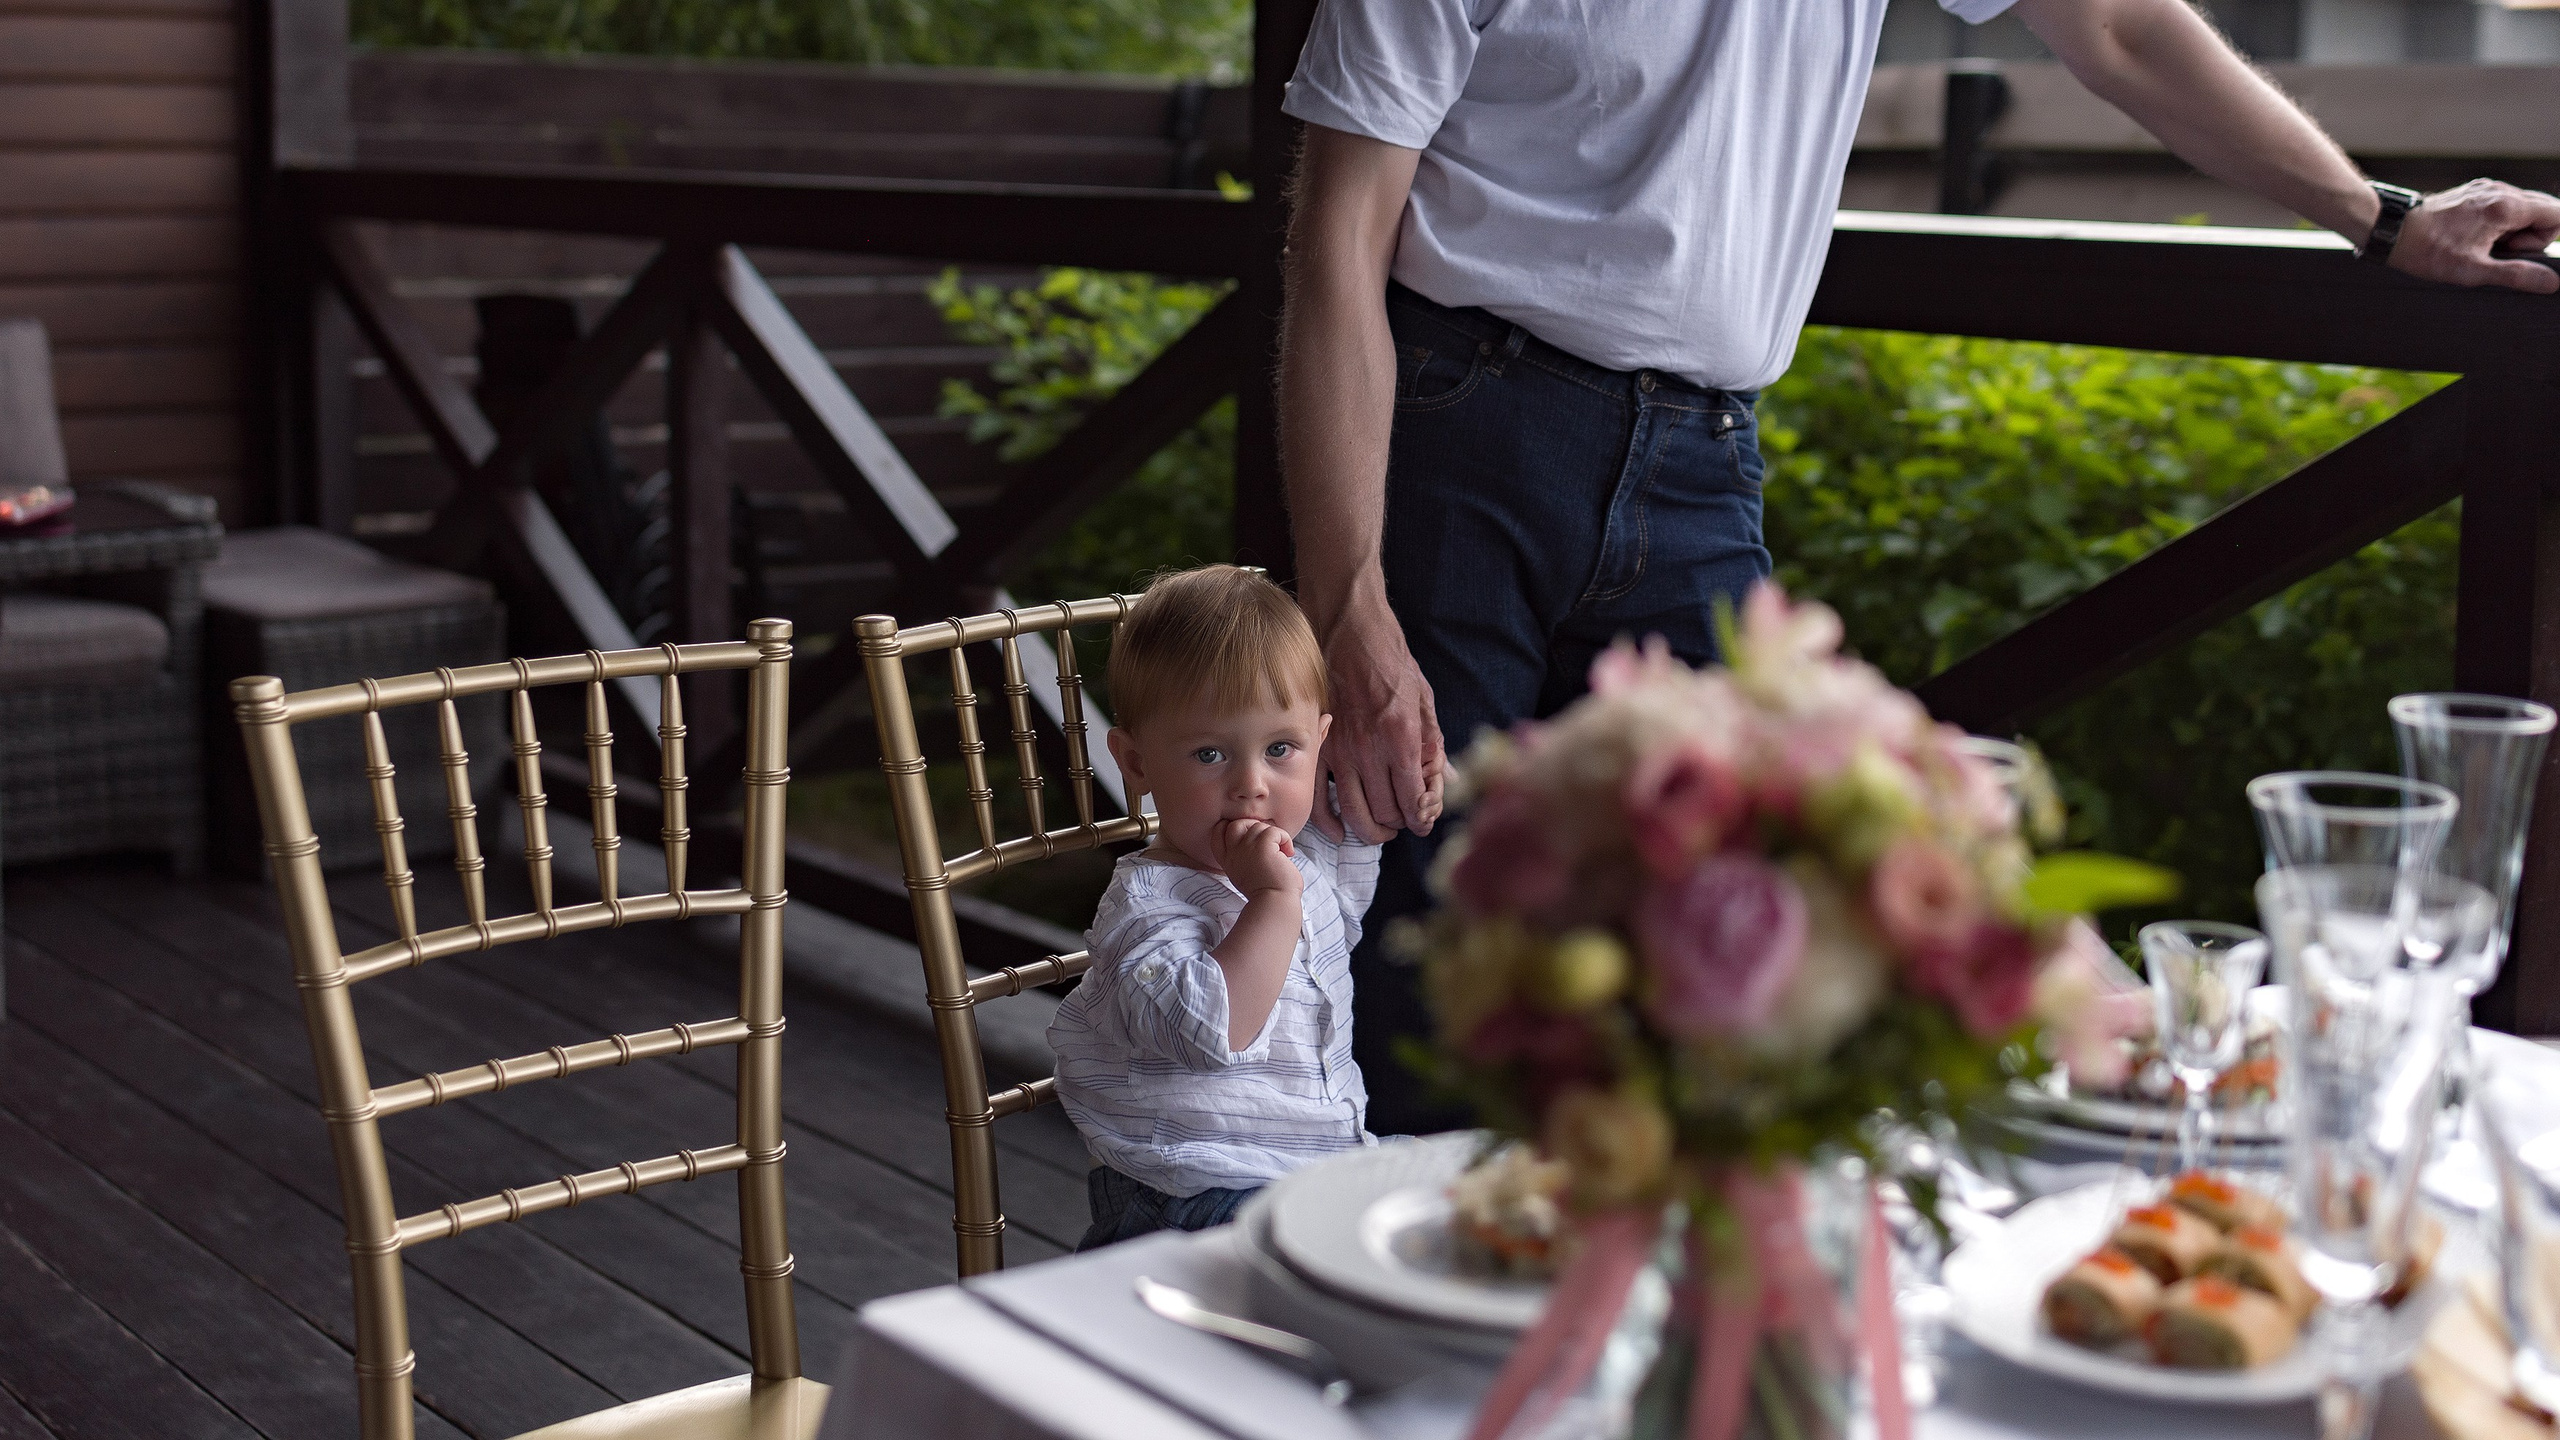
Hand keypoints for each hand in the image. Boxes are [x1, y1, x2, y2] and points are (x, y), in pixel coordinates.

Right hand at [1208, 818, 1301, 898]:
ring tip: (1281, 851)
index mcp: (1228, 860)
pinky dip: (1285, 838)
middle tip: (1267, 841)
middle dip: (1252, 826)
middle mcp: (1234, 853)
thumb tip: (1257, 837)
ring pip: (1257, 826)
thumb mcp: (1245, 874)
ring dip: (1273, 835)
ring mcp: (1247, 849)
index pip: (1218, 833)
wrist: (1275, 905)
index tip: (1248, 836)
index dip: (1230, 827)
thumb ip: (1243, 856)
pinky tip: (1289, 853)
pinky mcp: (1263, 847)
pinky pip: (1274, 831)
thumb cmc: (1266, 893)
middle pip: (1235, 824)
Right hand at [1315, 596, 1445, 843]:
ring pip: (1354, 813)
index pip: (1413, 802)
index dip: (1421, 819)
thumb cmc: (1391, 663)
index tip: (1422, 819)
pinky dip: (1329, 823)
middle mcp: (1369, 751)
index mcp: (1402, 739)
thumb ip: (1434, 746)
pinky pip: (1317, 798)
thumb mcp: (1424, 701)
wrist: (1350, 632)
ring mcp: (1338, 752)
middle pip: (1386, 812)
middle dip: (1398, 824)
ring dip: (1370, 829)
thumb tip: (1448, 780)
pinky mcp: (1315, 748)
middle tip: (1403, 819)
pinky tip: (1341, 831)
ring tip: (1380, 828)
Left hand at [2389, 179, 2559, 293]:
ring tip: (2481, 244)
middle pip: (2543, 210)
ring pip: (2523, 208)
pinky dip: (2498, 222)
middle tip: (2495, 250)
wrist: (2394, 229)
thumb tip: (2550, 281)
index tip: (2514, 252)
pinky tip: (2474, 235)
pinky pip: (2503, 204)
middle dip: (2529, 236)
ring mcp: (2487, 187)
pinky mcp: (2475, 191)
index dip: (2544, 239)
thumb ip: (2517, 274)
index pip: (2557, 215)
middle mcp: (2500, 190)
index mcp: (2506, 206)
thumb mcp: (2474, 271)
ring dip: (2512, 230)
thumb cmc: (2430, 250)